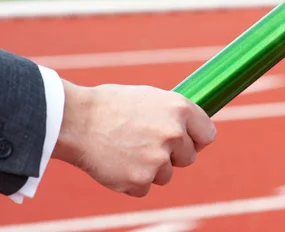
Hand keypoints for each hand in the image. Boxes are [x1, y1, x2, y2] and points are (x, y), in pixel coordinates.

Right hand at [52, 80, 216, 196]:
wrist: (75, 120)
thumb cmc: (111, 105)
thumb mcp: (151, 98)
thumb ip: (174, 115)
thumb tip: (192, 130)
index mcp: (179, 109)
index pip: (208, 134)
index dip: (196, 139)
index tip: (187, 141)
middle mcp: (174, 134)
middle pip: (188, 158)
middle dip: (172, 155)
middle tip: (145, 143)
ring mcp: (158, 159)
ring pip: (167, 175)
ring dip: (151, 168)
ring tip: (127, 150)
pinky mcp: (140, 180)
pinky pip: (145, 187)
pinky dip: (132, 181)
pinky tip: (117, 162)